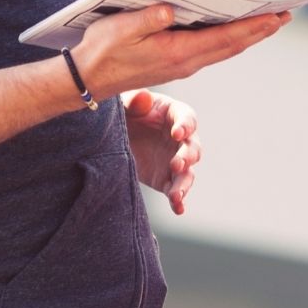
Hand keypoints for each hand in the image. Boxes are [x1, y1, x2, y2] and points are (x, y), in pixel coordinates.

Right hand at [71, 4, 290, 101]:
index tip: (277, 16)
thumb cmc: (102, 50)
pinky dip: (230, 39)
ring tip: (269, 20)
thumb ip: (145, 20)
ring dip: (248, 36)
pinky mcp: (176, 63)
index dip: (253, 27)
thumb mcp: (119, 29)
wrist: (88, 79)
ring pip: (225, 49)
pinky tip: (235, 29)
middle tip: (287, 14)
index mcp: (177, 53)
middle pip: (233, 45)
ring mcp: (182, 65)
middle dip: (260, 30)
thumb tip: (170, 10)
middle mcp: (186, 62)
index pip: (225, 39)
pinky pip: (212, 50)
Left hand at [123, 90, 201, 214]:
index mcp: (174, 114)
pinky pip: (175, 191)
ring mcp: (175, 160)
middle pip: (193, 148)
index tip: (177, 133)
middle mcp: (180, 139)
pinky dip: (179, 201)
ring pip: (187, 174)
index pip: (187, 119)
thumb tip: (143, 98)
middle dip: (187, 157)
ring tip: (176, 195)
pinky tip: (178, 209)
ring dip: (184, 184)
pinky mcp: (165, 179)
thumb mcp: (125, 103)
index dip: (185, 125)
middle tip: (176, 164)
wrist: (114, 135)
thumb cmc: (124, 112)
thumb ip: (133, 100)